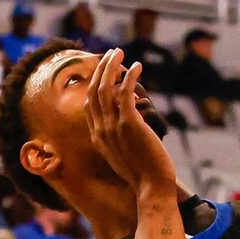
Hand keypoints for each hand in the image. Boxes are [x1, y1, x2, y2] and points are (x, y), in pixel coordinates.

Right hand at [85, 50, 176, 198]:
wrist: (151, 186)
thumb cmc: (143, 172)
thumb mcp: (123, 153)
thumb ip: (119, 136)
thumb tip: (128, 120)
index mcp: (97, 137)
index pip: (88, 105)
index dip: (94, 84)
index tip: (104, 70)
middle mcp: (100, 130)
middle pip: (93, 91)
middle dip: (101, 68)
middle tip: (111, 53)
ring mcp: (113, 127)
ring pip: (105, 88)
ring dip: (112, 66)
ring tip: (120, 52)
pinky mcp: (129, 123)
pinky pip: (124, 92)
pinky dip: (129, 76)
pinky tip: (137, 66)